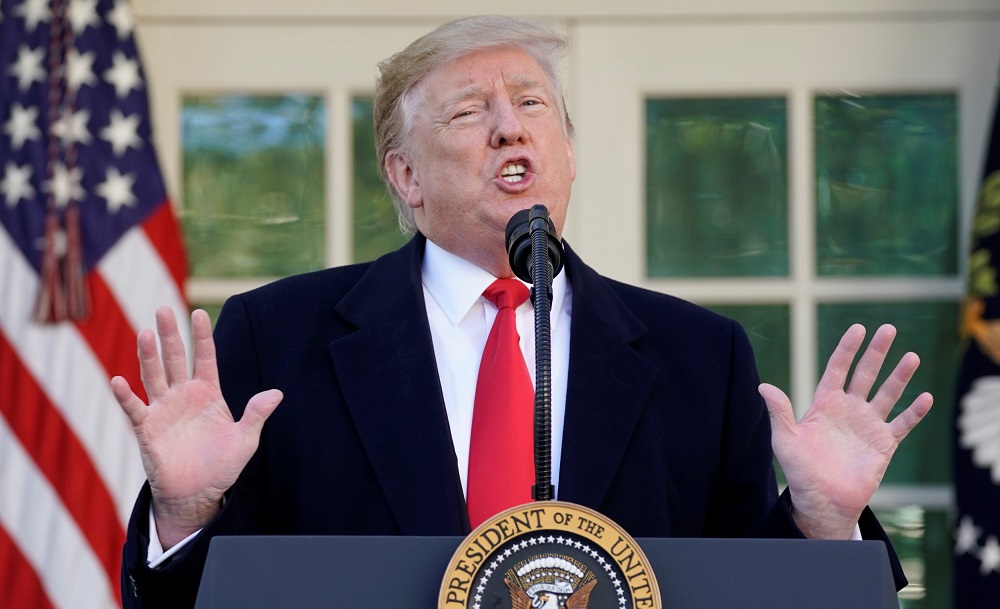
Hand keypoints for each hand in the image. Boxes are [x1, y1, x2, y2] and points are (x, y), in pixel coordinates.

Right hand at [111, 307, 282, 548]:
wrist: (197, 494)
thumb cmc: (222, 465)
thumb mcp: (246, 440)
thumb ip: (257, 414)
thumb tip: (277, 393)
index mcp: (208, 393)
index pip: (205, 358)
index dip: (202, 337)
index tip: (199, 313)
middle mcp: (183, 395)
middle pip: (175, 359)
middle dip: (170, 335)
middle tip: (162, 309)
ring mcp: (163, 409)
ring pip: (154, 376)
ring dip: (148, 356)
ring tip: (146, 333)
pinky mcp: (147, 428)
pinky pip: (134, 408)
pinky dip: (125, 396)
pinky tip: (117, 380)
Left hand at [758, 324, 931, 539]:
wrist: (821, 501)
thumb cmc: (800, 471)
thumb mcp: (785, 440)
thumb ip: (779, 412)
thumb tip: (763, 387)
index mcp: (825, 404)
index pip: (838, 369)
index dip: (847, 349)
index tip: (858, 329)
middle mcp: (849, 409)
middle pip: (866, 374)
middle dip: (876, 352)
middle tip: (888, 329)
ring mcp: (868, 425)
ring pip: (888, 394)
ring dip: (900, 376)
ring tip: (912, 357)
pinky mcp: (884, 444)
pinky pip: (902, 424)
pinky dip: (915, 412)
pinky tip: (925, 397)